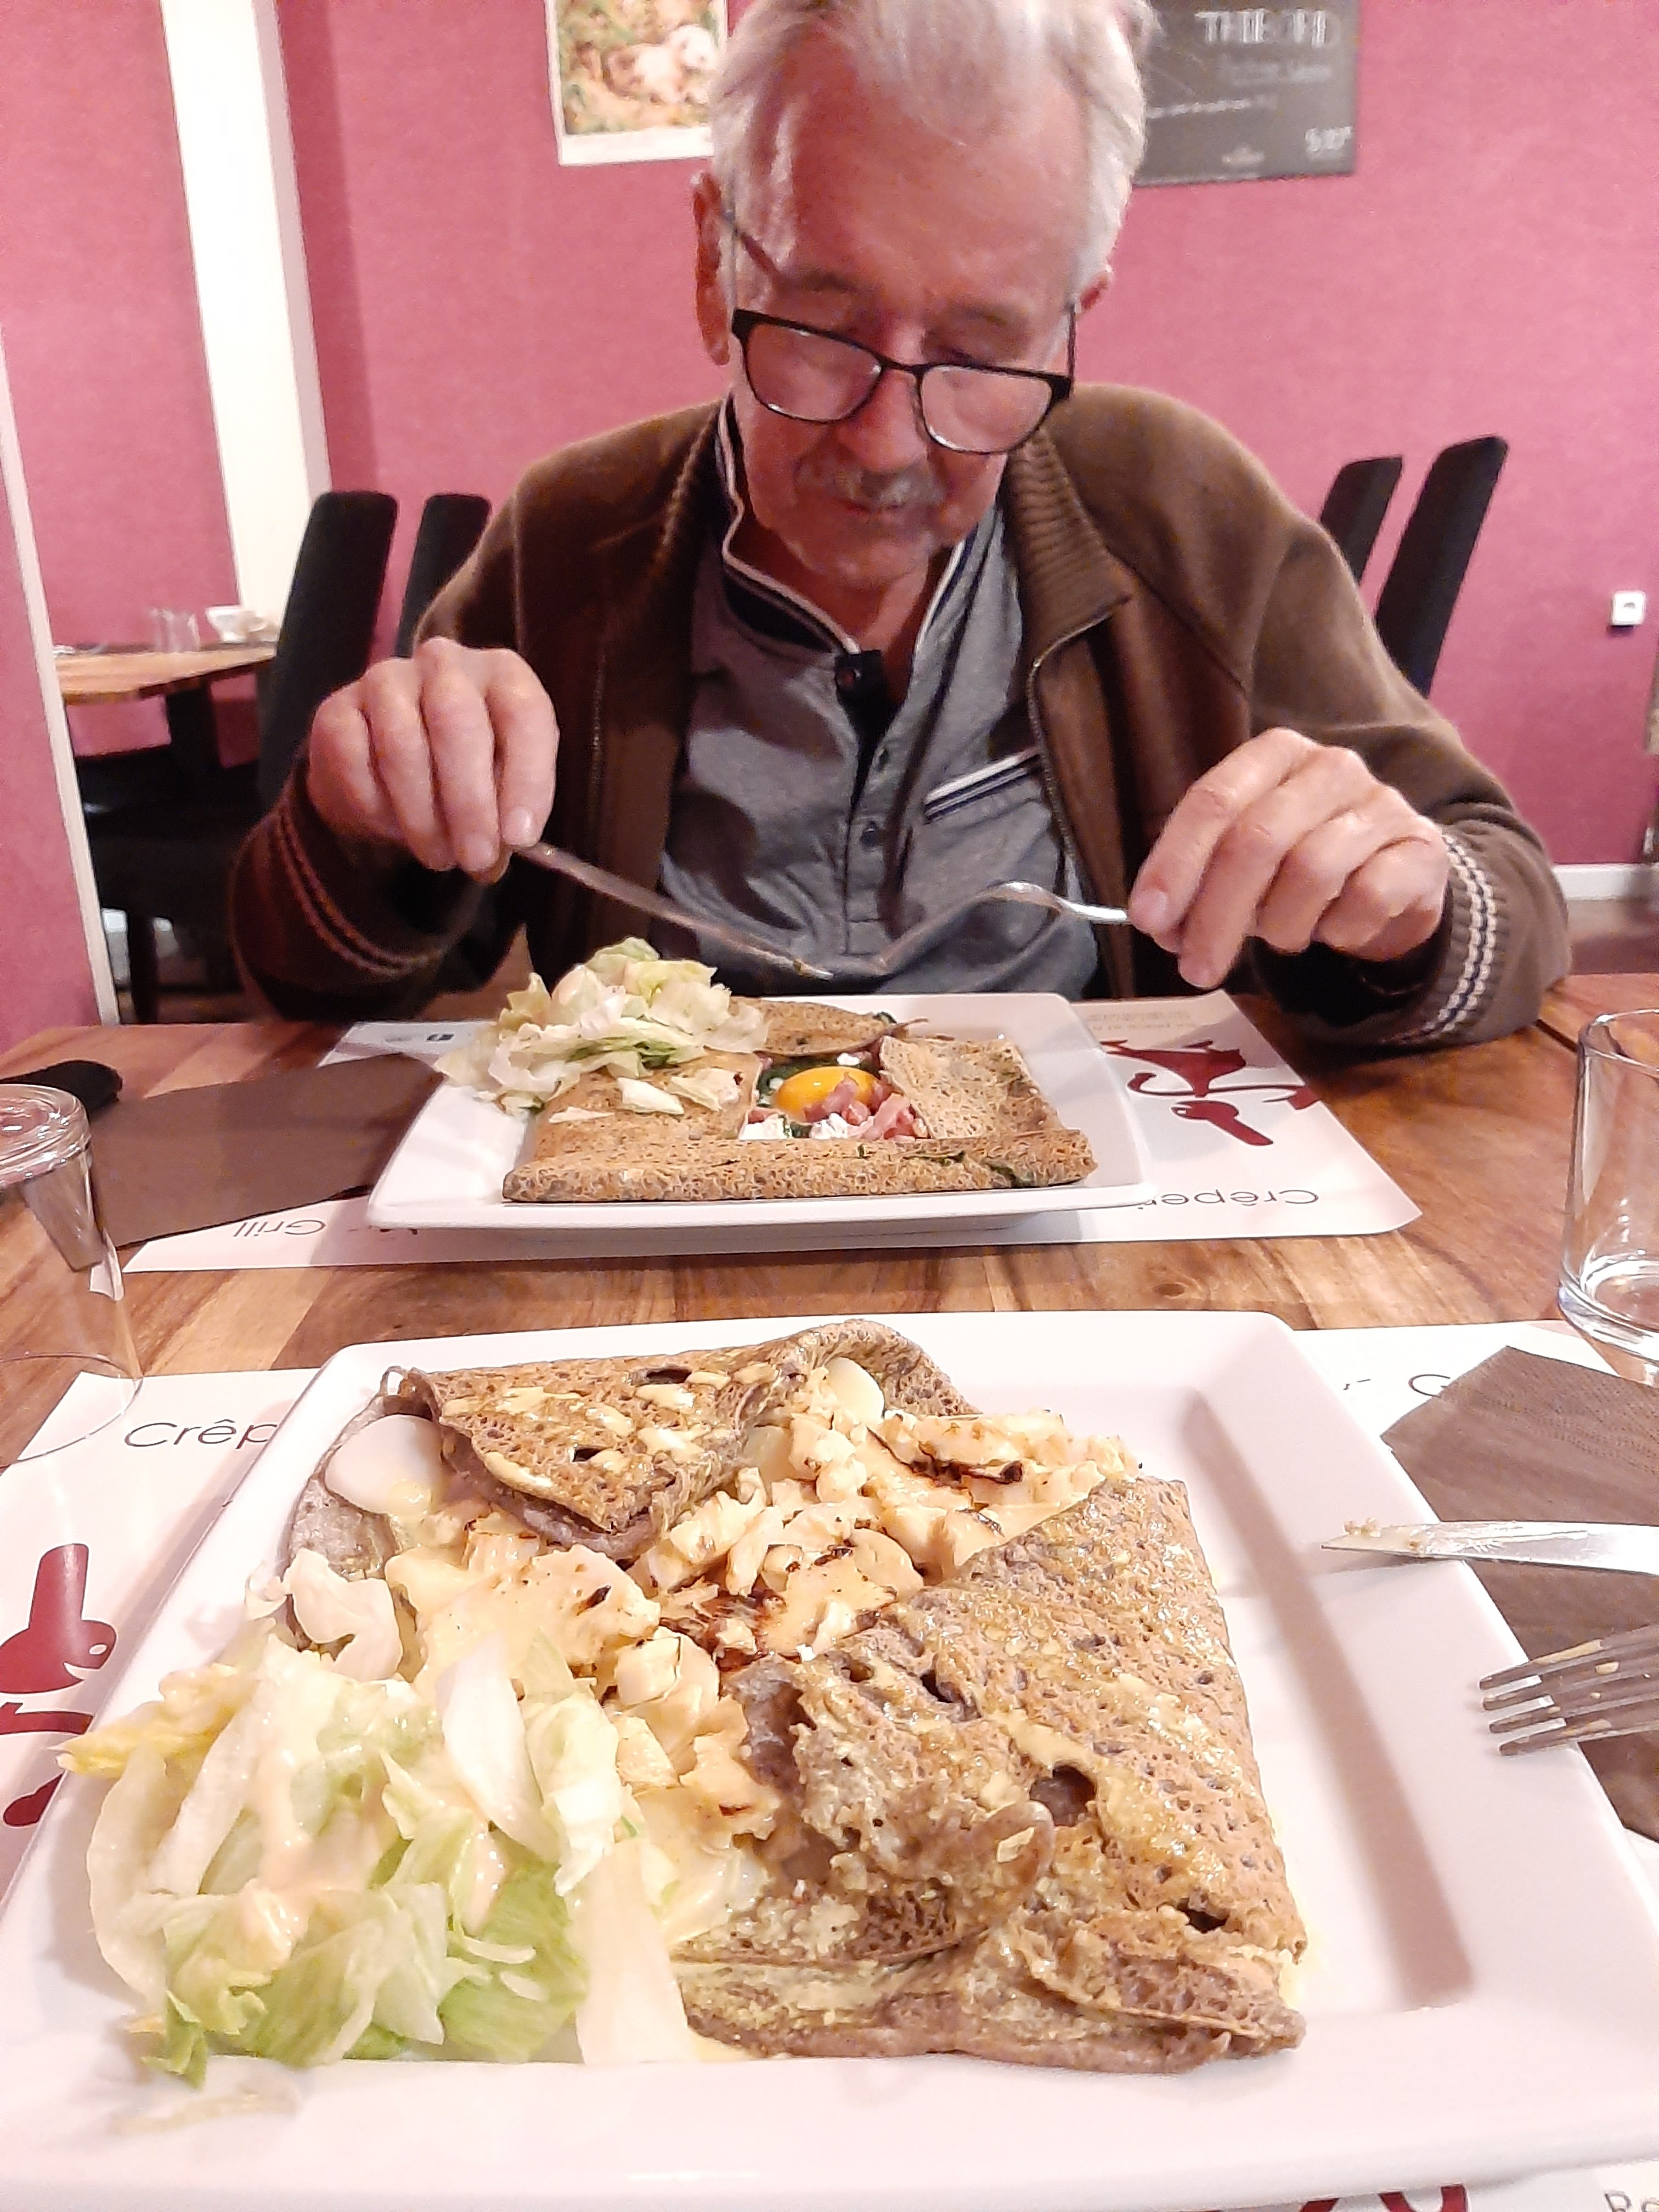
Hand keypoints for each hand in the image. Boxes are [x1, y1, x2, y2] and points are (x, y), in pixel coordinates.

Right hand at [306, 638, 557, 879]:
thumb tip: (501, 850)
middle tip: (474, 858)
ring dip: (422, 813)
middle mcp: (445, 663)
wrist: (384, 774)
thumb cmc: (463, 776)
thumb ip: (507, 813)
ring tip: (438, 856)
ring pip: (402, 743)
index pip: (524, 713)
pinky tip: (391, 830)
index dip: (527, 778)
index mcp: (502, 674)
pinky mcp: (337, 708)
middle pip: (457, 722)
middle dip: (469, 802)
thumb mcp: (500, 790)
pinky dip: (375, 807)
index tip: (519, 837)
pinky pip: (353, 759)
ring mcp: (385, 679)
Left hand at [1125, 728, 1449, 989]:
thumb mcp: (1242, 867)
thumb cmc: (1300, 867)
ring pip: (1311, 871)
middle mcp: (1329, 767)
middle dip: (1216, 915)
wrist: (1395, 879)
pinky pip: (1366, 899)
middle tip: (1196, 969)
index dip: (1175, 863)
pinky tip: (1333, 932)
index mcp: (1274, 755)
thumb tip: (1159, 924)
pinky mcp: (1420, 849)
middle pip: (1256, 840)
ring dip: (1280, 925)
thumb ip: (1197, 885)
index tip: (1149, 920)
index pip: (1213, 801)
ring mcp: (1381, 803)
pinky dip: (1337, 931)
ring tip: (1279, 939)